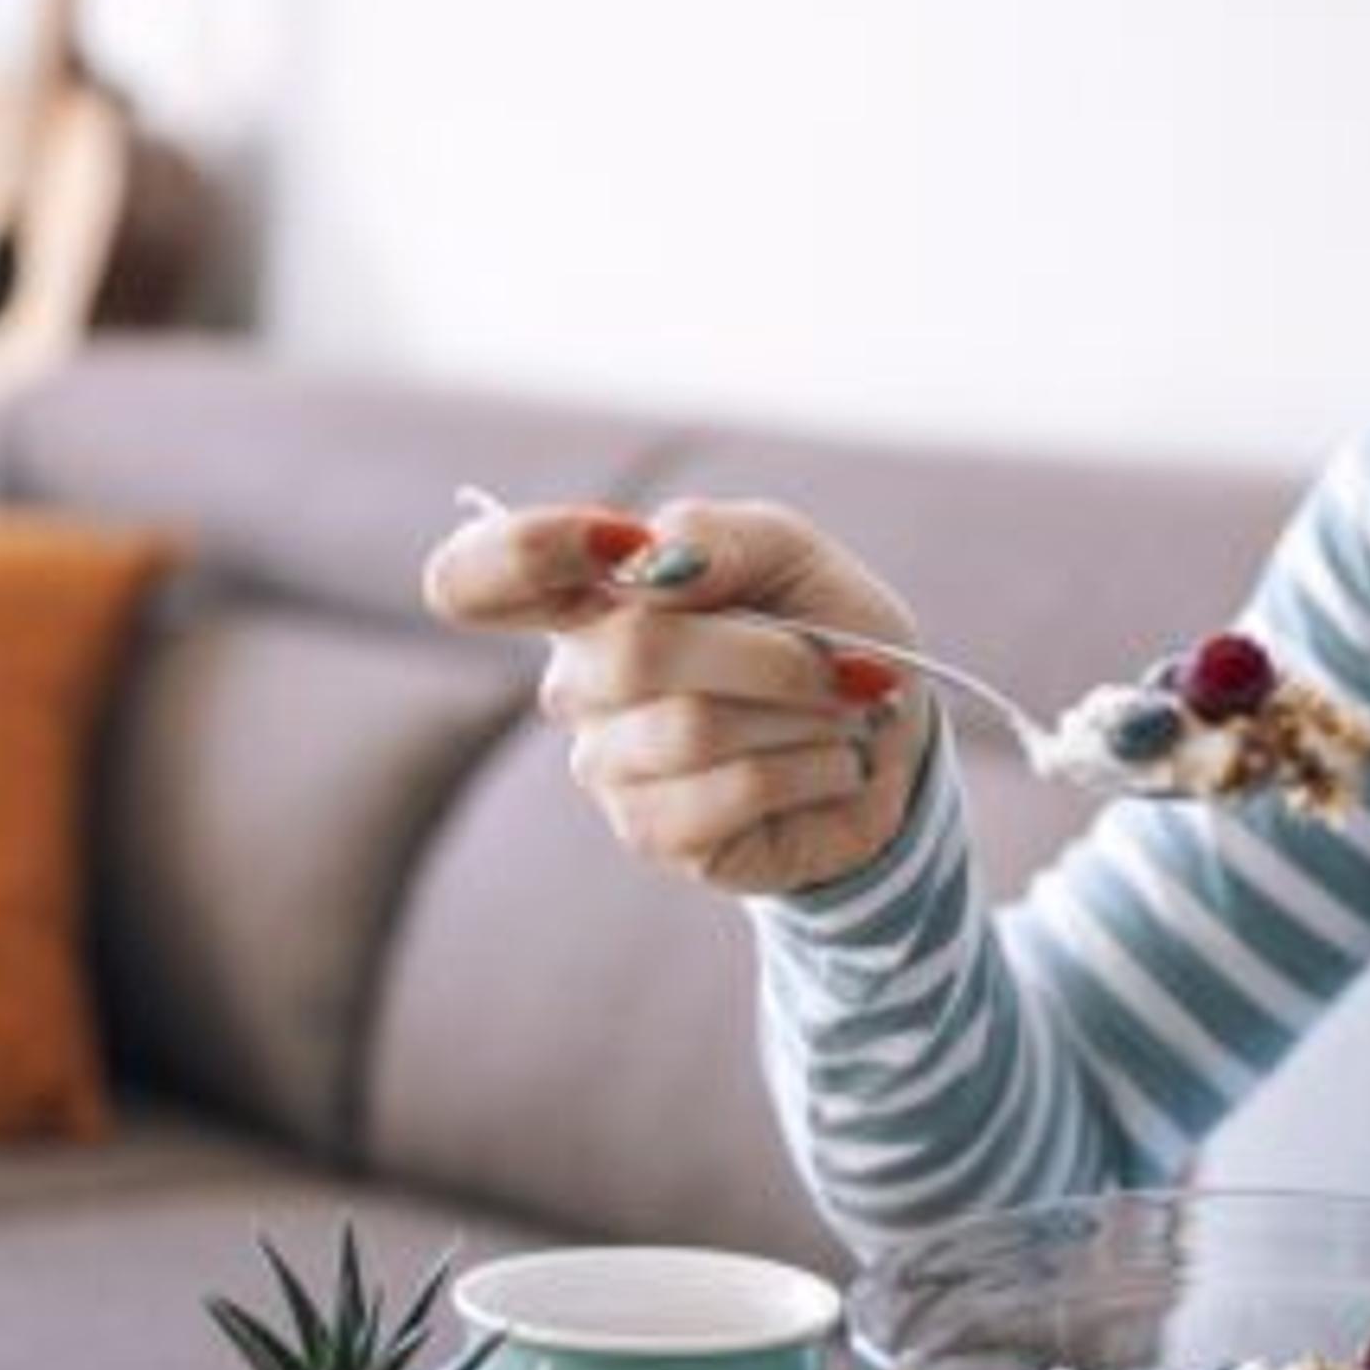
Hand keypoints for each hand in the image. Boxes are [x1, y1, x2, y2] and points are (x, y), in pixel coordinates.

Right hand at [421, 496, 932, 895]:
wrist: (893, 737)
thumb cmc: (826, 631)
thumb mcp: (789, 553)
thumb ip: (716, 536)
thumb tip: (647, 560)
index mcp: (588, 594)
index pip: (476, 576)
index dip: (525, 551)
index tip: (618, 544)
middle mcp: (578, 680)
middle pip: (634, 649)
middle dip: (768, 652)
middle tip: (841, 665)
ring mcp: (606, 764)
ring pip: (695, 725)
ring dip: (804, 714)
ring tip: (841, 716)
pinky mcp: (653, 833)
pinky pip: (735, 789)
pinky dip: (813, 767)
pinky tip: (832, 765)